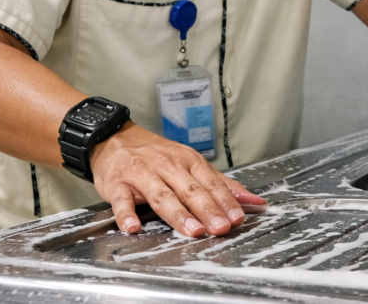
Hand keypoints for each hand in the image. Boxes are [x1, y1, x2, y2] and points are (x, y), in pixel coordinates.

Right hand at [89, 122, 266, 236]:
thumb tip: (252, 200)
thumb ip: (220, 184)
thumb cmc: (156, 155)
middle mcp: (167, 166)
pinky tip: (133, 227)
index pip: (211, 183)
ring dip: (178, 214)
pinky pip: (122, 200)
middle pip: (190, 190)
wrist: (115, 138)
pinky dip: (127, 214)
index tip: (238, 218)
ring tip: (192, 230)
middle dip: (208, 210)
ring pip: (162, 195)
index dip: (225, 201)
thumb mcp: (190, 163)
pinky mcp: (117, 183)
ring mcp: (141, 174)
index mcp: (188, 161)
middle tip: (221, 228)